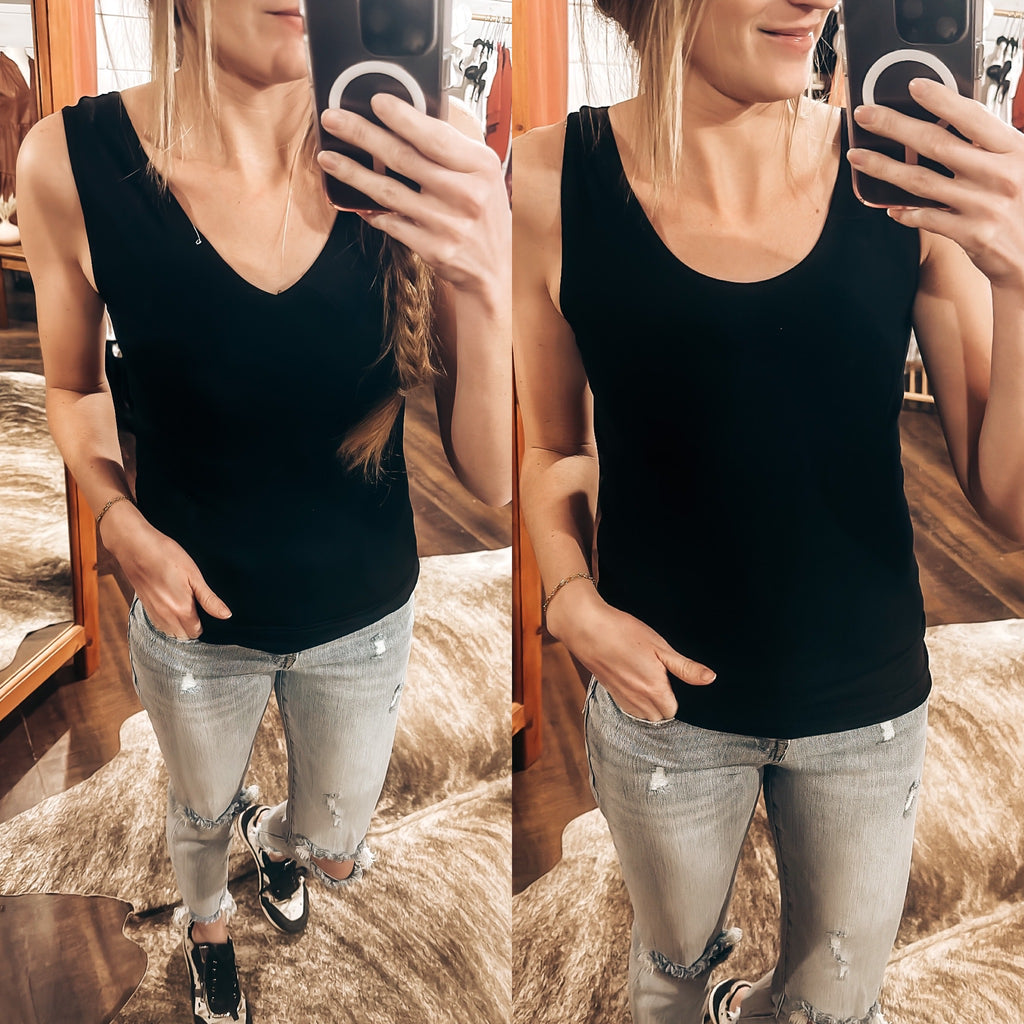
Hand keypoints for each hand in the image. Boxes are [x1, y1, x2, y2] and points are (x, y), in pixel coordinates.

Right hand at [100, 504, 230, 639]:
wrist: (135, 546)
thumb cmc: (167, 556)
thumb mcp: (194, 575)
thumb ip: (209, 599)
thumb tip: (226, 615)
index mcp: (181, 610)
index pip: (196, 632)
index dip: (205, 624)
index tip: (206, 611)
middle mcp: (165, 616)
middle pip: (182, 636)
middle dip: (191, 627)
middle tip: (197, 608)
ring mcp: (153, 612)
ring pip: (169, 632)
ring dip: (178, 626)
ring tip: (185, 607)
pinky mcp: (145, 606)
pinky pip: (158, 624)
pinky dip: (167, 620)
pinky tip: (171, 604)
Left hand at [317, 94, 509, 300]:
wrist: (492, 271)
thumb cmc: (484, 216)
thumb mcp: (482, 176)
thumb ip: (452, 150)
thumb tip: (410, 119)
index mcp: (480, 167)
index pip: (435, 136)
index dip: (402, 117)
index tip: (375, 101)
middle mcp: (466, 194)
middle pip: (403, 158)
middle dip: (362, 135)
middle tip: (333, 119)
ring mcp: (448, 224)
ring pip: (389, 192)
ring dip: (353, 173)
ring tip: (328, 158)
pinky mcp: (433, 249)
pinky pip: (392, 224)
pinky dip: (372, 212)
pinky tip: (357, 202)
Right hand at [546, 582, 715, 721]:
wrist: (587, 628)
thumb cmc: (624, 633)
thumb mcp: (660, 647)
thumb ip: (685, 667)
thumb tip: (710, 678)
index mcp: (654, 689)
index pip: (673, 711)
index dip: (676, 696)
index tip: (673, 681)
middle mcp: (637, 700)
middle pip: (658, 717)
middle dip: (664, 705)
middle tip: (663, 681)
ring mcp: (621, 698)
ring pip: (642, 716)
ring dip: (649, 706)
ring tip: (648, 683)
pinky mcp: (609, 692)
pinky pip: (627, 709)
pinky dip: (634, 703)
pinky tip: (633, 682)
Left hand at [849, 78, 1023, 288]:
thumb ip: (993, 148)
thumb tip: (955, 124)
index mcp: (1015, 151)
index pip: (973, 117)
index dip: (941, 99)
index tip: (914, 85)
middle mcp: (999, 175)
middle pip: (936, 144)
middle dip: (895, 126)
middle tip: (866, 115)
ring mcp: (984, 206)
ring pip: (921, 181)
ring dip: (884, 167)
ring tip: (859, 157)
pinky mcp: (972, 235)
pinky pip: (928, 219)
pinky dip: (906, 213)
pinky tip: (889, 209)